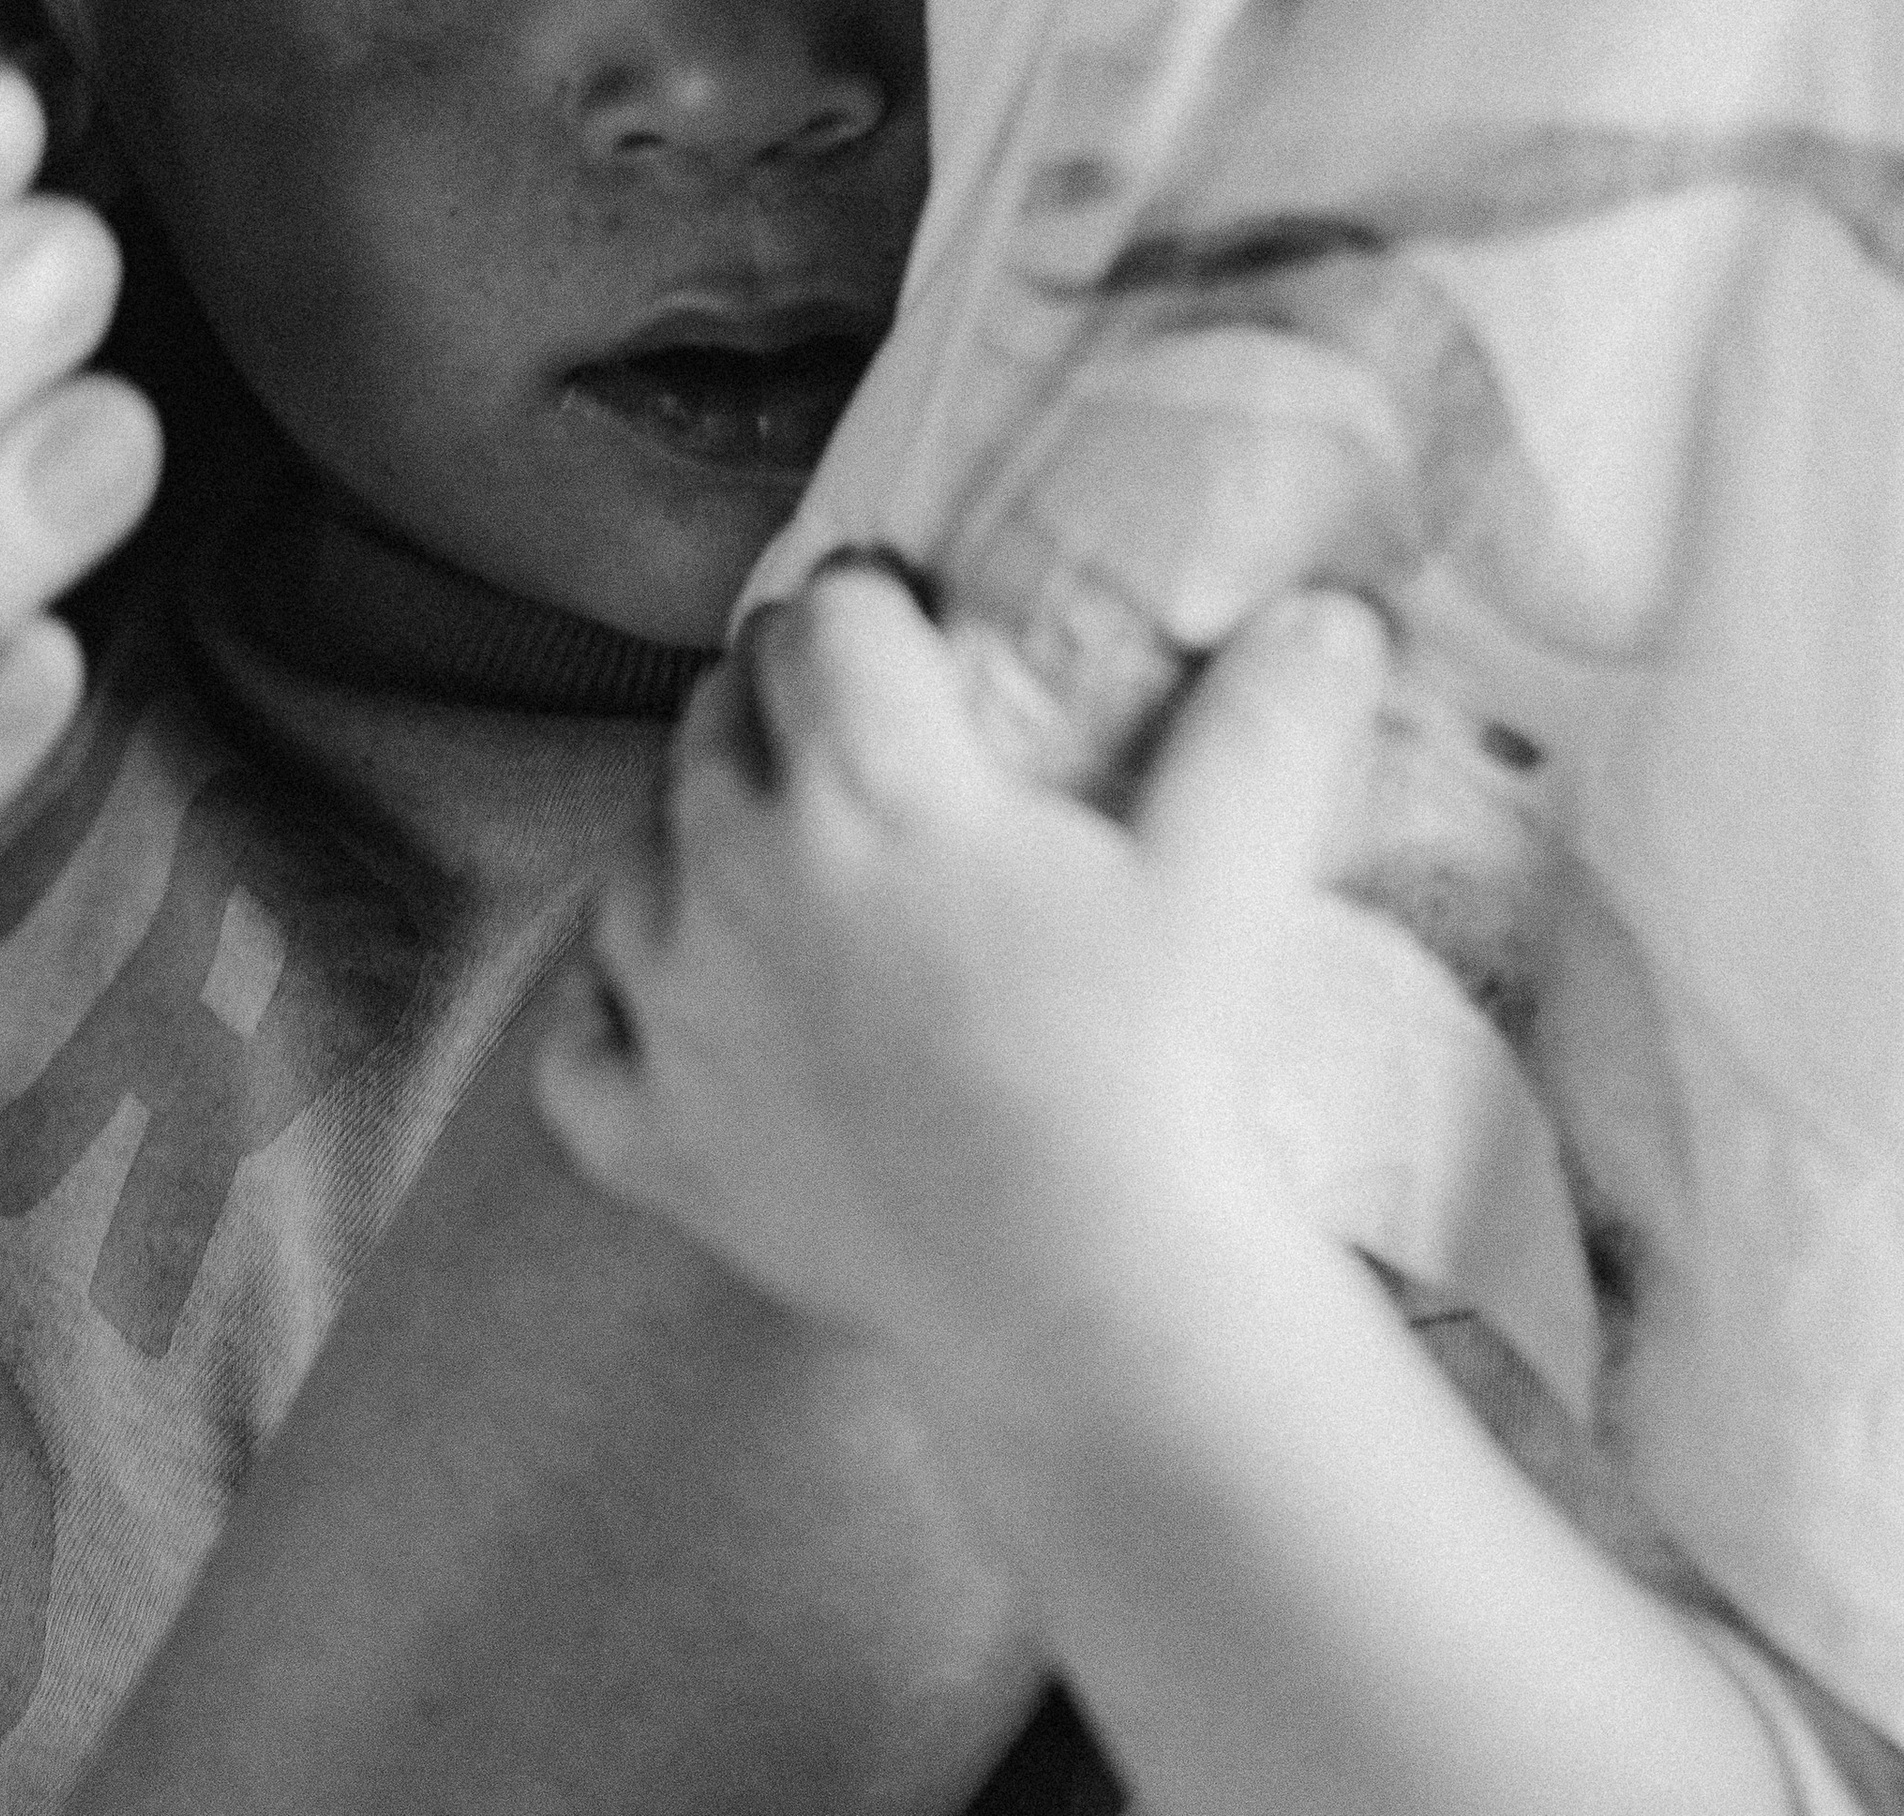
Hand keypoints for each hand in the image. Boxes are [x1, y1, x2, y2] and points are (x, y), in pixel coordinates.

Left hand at [537, 568, 1387, 1385]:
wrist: (1088, 1300)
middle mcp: (733, 867)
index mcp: (861, 779)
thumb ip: (1267, 721)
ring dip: (692, 841)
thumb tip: (1333, 609)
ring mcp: (672, 1007)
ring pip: (634, 860)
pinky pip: (576, 1047)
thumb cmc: (1152, 1071)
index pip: (821, 620)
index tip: (911, 628)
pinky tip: (668, 1009)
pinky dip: (610, 1019)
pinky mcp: (647, 1137)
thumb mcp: (1227, 872)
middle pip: (716, 717)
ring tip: (774, 860)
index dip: (868, 609)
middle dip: (777, 702)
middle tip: (854, 734)